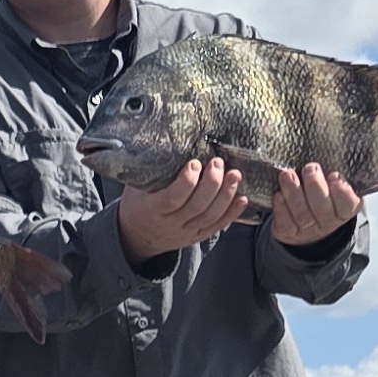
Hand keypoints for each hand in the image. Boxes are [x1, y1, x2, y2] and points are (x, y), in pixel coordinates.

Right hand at [114, 157, 259, 260]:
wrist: (136, 237)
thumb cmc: (137, 204)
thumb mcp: (135, 187)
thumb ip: (149, 171)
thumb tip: (164, 140)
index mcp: (151, 209)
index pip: (171, 198)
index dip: (186, 182)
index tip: (194, 163)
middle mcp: (169, 223)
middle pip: (196, 206)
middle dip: (211, 183)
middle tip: (218, 163)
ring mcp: (185, 231)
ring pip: (209, 216)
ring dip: (225, 195)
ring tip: (234, 175)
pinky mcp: (197, 236)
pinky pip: (217, 226)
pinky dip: (232, 213)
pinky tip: (242, 199)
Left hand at [264, 163, 364, 245]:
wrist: (305, 227)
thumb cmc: (322, 198)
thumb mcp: (334, 187)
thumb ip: (334, 175)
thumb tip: (329, 150)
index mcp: (345, 209)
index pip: (348, 203)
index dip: (342, 191)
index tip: (334, 175)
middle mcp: (328, 221)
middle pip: (323, 208)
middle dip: (315, 186)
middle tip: (310, 168)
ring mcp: (308, 229)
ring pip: (302, 214)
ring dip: (293, 193)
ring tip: (287, 175)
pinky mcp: (289, 232)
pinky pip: (286, 223)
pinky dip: (281, 209)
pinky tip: (278, 195)